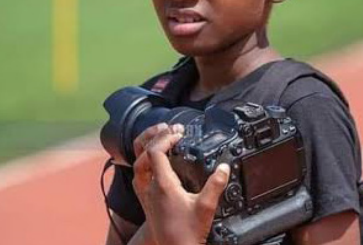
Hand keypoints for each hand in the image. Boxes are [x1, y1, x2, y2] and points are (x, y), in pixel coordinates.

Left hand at [132, 123, 230, 244]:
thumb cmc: (187, 233)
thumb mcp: (206, 207)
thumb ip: (216, 185)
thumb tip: (224, 167)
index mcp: (162, 185)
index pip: (155, 152)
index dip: (166, 138)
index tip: (180, 133)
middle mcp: (150, 187)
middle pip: (143, 153)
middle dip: (156, 136)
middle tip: (171, 129)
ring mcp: (146, 193)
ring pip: (138, 162)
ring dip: (148, 147)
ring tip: (162, 138)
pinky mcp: (147, 200)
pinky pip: (140, 173)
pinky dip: (147, 160)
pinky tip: (158, 161)